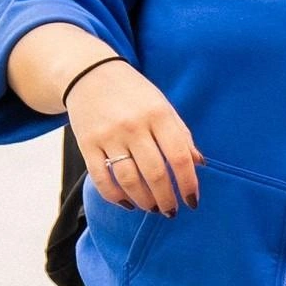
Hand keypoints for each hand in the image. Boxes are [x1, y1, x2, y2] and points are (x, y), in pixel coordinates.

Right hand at [65, 60, 203, 216]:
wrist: (89, 74)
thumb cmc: (134, 94)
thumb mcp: (163, 107)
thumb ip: (181, 135)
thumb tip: (199, 165)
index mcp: (159, 115)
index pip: (179, 157)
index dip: (189, 183)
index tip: (192, 201)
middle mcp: (134, 126)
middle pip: (155, 173)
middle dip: (166, 199)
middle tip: (171, 211)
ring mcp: (108, 136)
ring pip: (129, 180)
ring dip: (144, 200)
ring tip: (152, 207)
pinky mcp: (87, 144)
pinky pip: (101, 178)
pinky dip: (115, 196)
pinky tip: (128, 203)